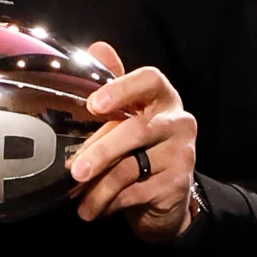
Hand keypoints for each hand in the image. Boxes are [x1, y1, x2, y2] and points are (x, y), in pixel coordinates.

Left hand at [66, 42, 200, 243]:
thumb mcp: (124, 117)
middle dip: (100, 151)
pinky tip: (95, 208)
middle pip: (136, 129)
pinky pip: (136, 191)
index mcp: (162, 98)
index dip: (121, 88)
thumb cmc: (138, 149)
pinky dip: (110, 201)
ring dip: (99, 185)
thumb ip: (112, 86)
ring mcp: (182, 153)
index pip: (149, 79)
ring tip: (77, 196)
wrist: (164, 198)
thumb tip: (97, 47)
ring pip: (132, 166)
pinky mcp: (179, 183)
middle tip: (74, 170)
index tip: (94, 104)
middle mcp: (178, 120)